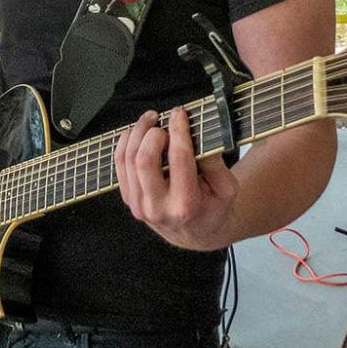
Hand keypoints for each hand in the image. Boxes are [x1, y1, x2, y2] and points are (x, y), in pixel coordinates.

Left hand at [114, 107, 238, 250]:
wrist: (194, 233)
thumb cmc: (212, 208)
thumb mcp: (226, 190)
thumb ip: (215, 163)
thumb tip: (199, 135)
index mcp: (185, 206)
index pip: (178, 159)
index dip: (178, 130)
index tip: (180, 113)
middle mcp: (158, 208)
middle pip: (144, 160)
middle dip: (152, 132)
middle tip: (161, 119)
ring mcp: (139, 205)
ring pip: (128, 160)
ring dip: (137, 133)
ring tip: (150, 119)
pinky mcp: (129, 199)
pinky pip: (120, 165)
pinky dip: (126, 143)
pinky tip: (137, 133)